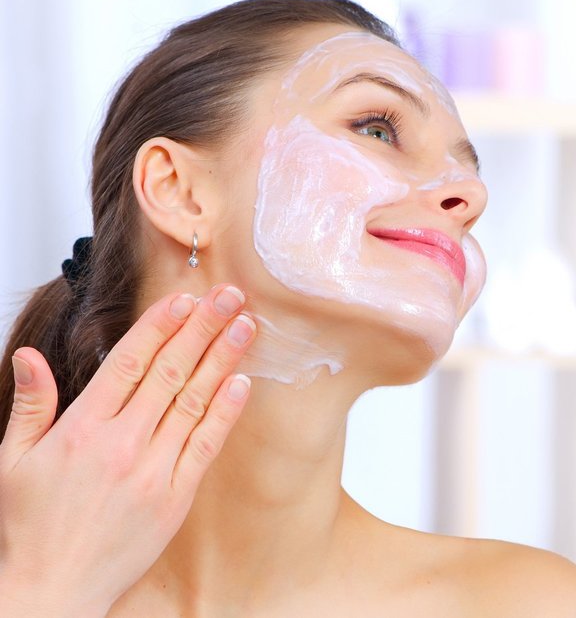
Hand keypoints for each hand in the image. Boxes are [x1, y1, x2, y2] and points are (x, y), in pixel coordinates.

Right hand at [0, 285, 256, 616]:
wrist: (51, 591)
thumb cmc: (30, 527)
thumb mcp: (13, 462)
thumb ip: (30, 405)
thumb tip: (29, 356)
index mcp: (82, 429)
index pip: (129, 362)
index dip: (160, 326)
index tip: (185, 297)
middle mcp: (122, 444)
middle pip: (170, 372)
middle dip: (203, 328)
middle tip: (230, 296)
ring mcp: (152, 470)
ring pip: (194, 402)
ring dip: (223, 360)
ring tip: (245, 326)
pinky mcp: (175, 497)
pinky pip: (205, 446)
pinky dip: (225, 412)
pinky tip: (242, 383)